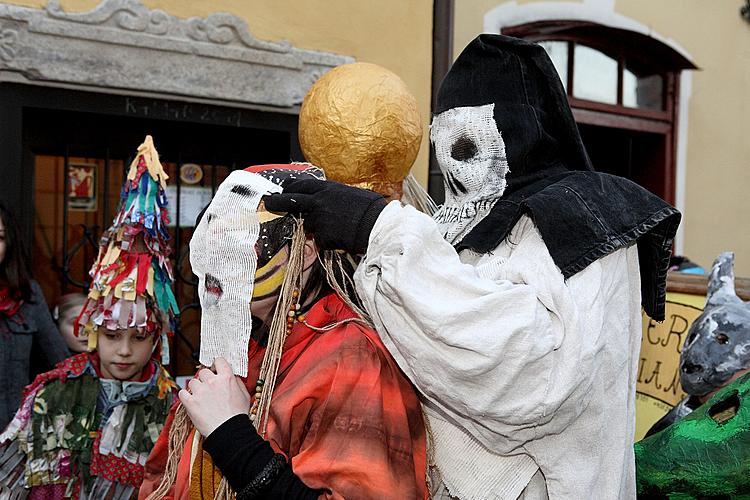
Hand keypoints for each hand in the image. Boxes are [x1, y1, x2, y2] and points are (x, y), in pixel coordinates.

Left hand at [179, 357, 250, 436]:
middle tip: (208, 387)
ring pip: (192, 382)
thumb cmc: (237, 416)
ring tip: (201, 397)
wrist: (229, 432)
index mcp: (226, 378)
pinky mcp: (190, 402)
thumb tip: (232, 376)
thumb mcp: (244, 395)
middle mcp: (212, 382)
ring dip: (196, 388)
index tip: (215, 369)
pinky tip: (191, 401)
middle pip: (203, 372)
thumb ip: (238, 382)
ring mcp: (200, 392)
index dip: (217, 365)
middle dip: (206, 378)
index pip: (219, 361)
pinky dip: (185, 396)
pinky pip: (182, 393)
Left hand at [263, 179, 385, 254]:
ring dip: (316, 228)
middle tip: (270, 203)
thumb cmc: (370, 208)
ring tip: (337, 228)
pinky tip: (341, 238)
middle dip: (278, 202)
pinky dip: (327, 241)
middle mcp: (319, 202)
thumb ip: (333, 196)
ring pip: (308, 225)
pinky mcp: (322, 236)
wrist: (377, 226)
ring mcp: (319, 219)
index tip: (283, 189)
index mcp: (327, 188)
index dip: (290, 187)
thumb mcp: (350, 194)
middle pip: (291, 201)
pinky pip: (320, 240)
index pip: (301, 185)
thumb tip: (325, 199)